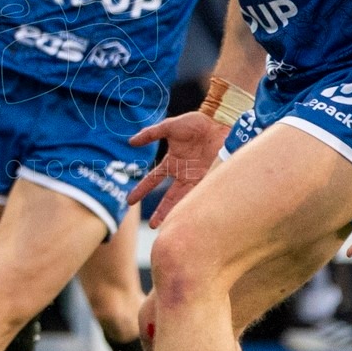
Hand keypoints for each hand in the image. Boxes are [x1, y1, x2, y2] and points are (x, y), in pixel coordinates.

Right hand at [126, 112, 228, 226]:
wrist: (221, 123)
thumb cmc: (197, 123)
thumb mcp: (170, 127)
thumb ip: (151, 133)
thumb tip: (131, 141)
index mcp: (172, 162)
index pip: (153, 180)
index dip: (141, 190)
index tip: (130, 201)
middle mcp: (183, 174)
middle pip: (169, 197)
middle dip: (161, 212)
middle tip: (154, 226)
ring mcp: (197, 178)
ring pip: (184, 200)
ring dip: (177, 213)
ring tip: (170, 227)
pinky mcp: (210, 179)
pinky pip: (200, 195)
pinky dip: (194, 205)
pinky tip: (190, 217)